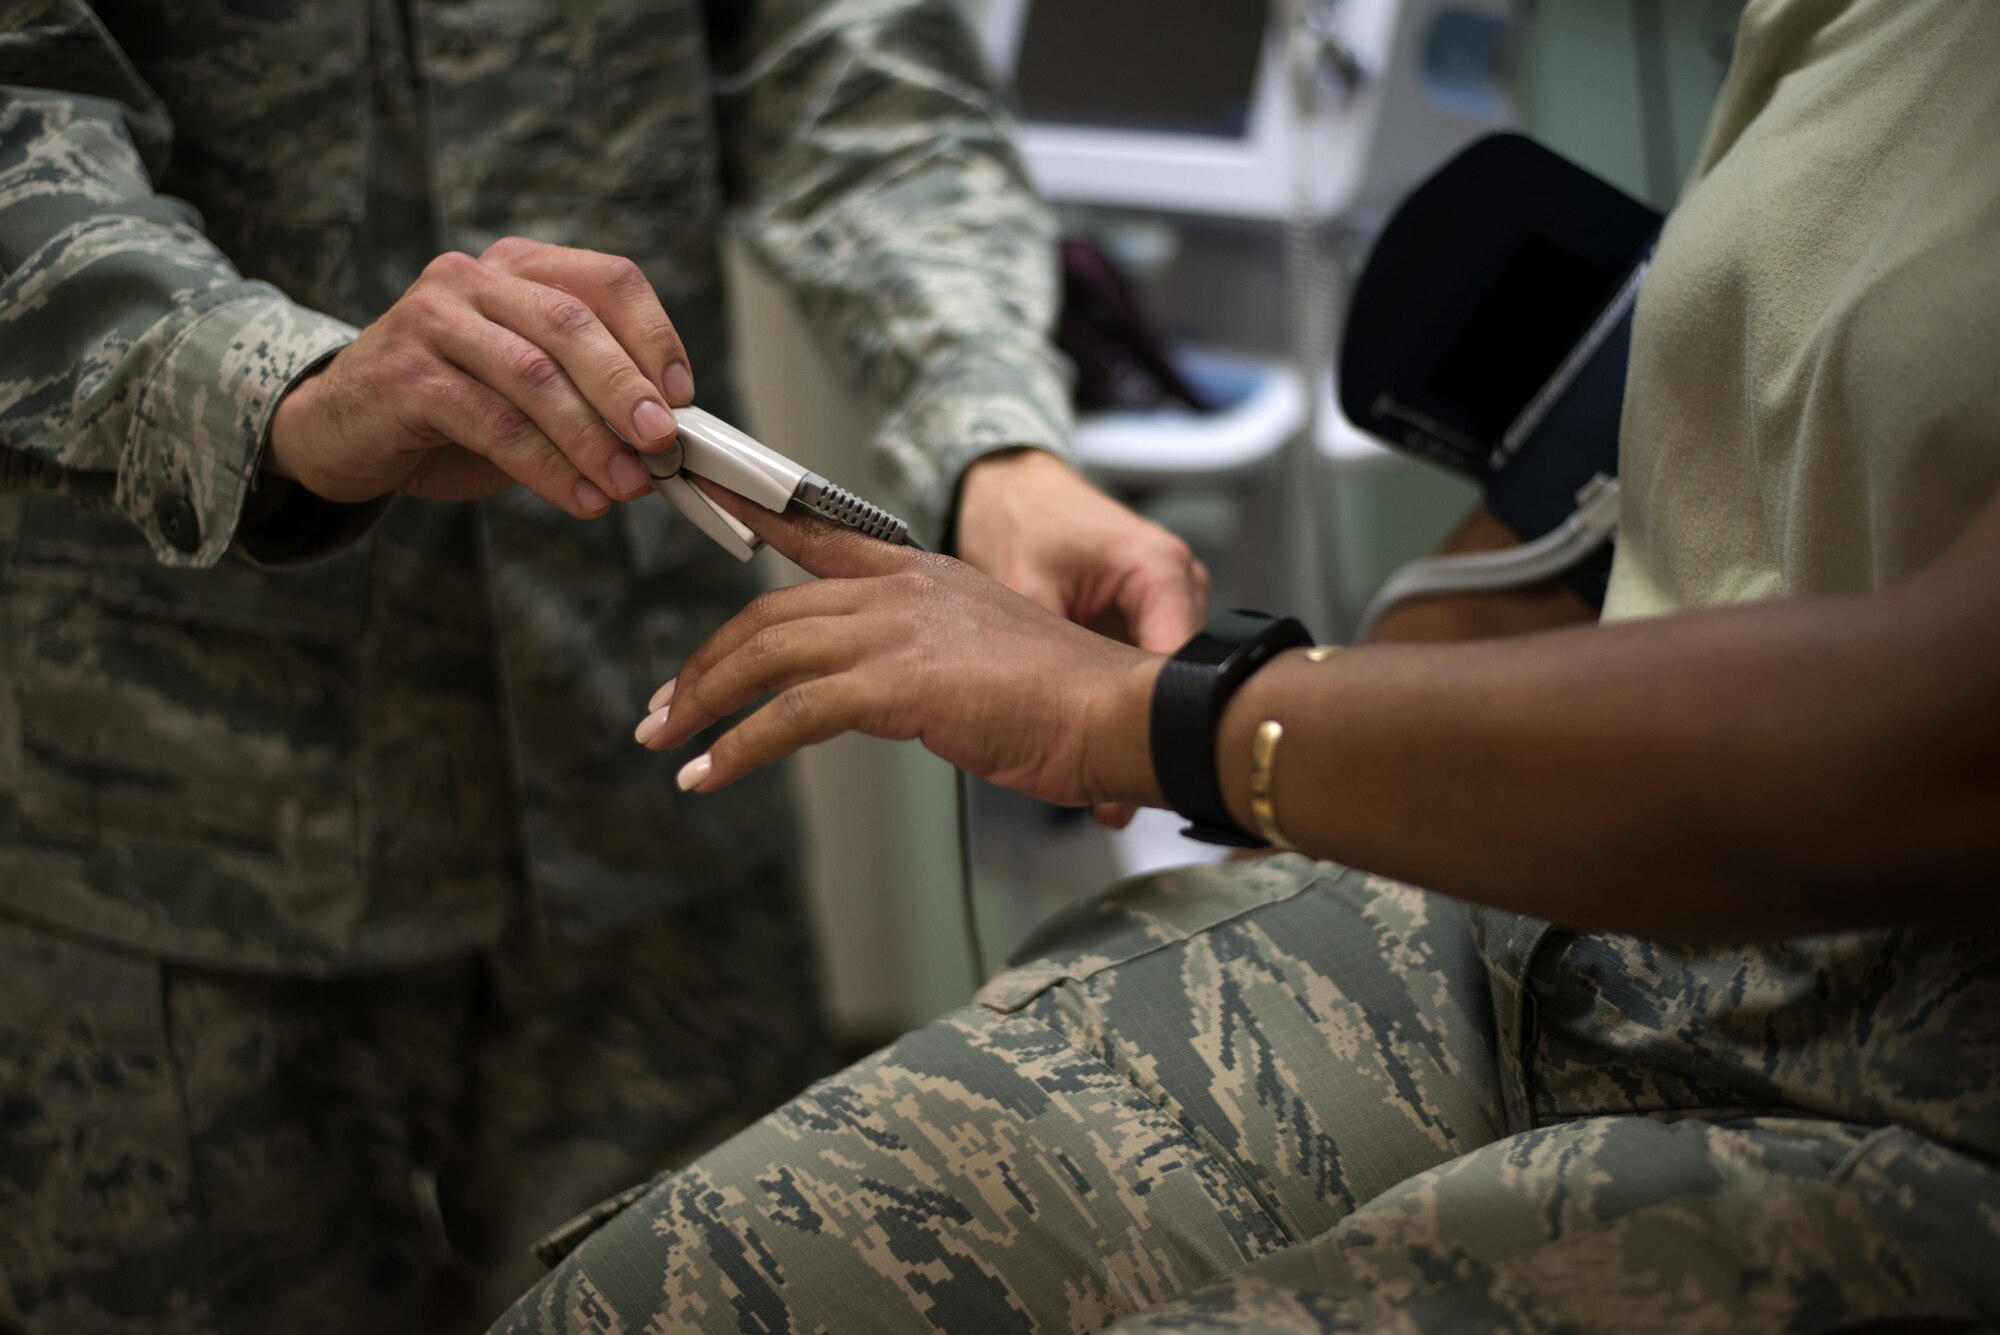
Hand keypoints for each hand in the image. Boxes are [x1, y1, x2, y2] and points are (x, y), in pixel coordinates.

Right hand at [267, 237, 695, 517]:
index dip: (655, 337)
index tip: (684, 398)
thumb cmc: (451, 411)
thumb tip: (667, 440)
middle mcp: (474, 278)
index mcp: (520, 267)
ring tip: (629, 485)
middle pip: (573, 324)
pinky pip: (493, 423)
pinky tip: (580, 498)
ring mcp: (434, 319)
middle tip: (664, 443)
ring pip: (534, 375)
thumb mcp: (529, 391)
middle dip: (627, 389)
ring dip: (591, 437)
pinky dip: (545, 467)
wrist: (339, 431)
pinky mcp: (406, 374)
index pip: (608, 280)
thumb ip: (589, 398)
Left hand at [636, 481, 1166, 809]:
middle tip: (665, 708)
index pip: (818, 534)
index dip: (755, 512)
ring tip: (667, 746)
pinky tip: (711, 777)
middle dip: (704, 664)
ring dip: (704, 704)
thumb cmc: (1069, 699)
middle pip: (768, 615)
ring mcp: (895, 632)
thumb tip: (895, 692)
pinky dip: (739, 749)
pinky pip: (790, 716)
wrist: (1120, 711)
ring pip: (765, 658)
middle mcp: (899, 590)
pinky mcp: (896, 685)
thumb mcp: (988, 656)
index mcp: (920, 573)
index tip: (705, 489)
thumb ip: (929, 658)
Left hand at [953, 448, 1208, 824]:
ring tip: (1100, 758)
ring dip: (1135, 716)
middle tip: (1116, 789)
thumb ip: (1042, 652)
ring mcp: (1169, 602)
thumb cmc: (1017, 518)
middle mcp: (1178, 583)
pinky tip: (1094, 724)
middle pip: (1182, 679)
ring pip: (1166, 680)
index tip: (1139, 773)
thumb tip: (1052, 723)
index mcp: (1160, 568)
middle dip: (1146, 731)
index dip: (1157, 725)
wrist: (1009, 488)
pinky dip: (1122, 698)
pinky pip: (1147, 670)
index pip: (1181, 665)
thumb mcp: (1023, 587)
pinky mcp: (1149, 617)